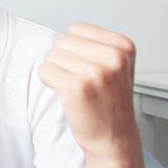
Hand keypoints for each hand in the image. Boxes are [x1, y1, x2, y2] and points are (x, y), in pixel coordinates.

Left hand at [38, 23, 140, 167]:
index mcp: (123, 46)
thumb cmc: (110, 102)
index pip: (77, 28)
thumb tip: (61, 35)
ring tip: (77, 88)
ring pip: (51, 55)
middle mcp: (113, 57)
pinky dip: (49, 81)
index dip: (75, 49)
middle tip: (83, 81)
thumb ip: (95, 44)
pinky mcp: (76, 87)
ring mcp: (95, 72)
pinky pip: (44, 70)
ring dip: (57, 72)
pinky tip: (66, 94)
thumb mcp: (116, 65)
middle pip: (62, 40)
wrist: (114, 138)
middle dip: (65, 60)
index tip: (91, 69)